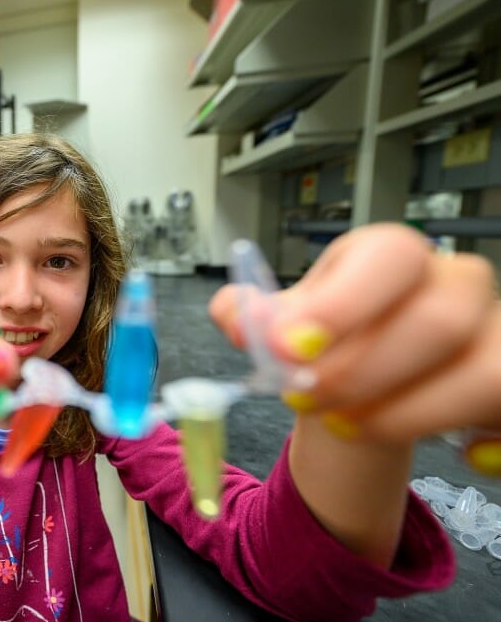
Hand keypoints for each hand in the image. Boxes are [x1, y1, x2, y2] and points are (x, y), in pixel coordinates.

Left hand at [210, 223, 500, 444]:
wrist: (369, 375)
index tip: (289, 347)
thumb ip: (250, 317)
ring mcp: (493, 332)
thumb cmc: (332, 339)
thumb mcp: (284, 324)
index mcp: (391, 258)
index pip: (390, 257)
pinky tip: (459, 455)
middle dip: (363, 373)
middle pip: (439, 320)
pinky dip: (488, 446)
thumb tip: (236, 315)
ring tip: (350, 427)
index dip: (344, 302)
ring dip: (411, 415)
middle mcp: (455, 285)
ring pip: (486, 374)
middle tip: (305, 399)